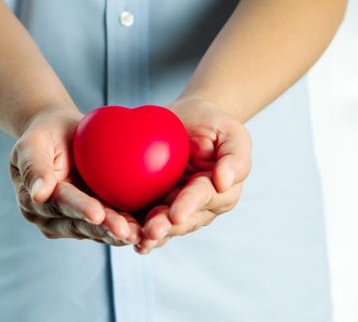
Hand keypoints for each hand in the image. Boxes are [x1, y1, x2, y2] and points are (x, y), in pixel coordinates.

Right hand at [9, 107, 141, 244]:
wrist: (64, 134)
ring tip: (141, 235)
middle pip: (82, 225)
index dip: (79, 209)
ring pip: (100, 230)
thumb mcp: (32, 143)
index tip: (97, 214)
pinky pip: (114, 224)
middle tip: (127, 232)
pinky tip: (148, 229)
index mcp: (35, 202)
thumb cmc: (46, 134)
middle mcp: (54, 218)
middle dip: (105, 229)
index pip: (61, 204)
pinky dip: (131, 225)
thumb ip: (34, 167)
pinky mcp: (98, 218)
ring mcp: (77, 220)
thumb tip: (38, 195)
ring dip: (120, 233)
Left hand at [135, 96, 251, 253]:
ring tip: (133, 237)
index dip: (190, 205)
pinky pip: (145, 219)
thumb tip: (224, 182)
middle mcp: (200, 207)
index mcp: (221, 192)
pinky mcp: (156, 205)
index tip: (176, 214)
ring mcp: (176, 208)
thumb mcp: (232, 133)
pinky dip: (135, 228)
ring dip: (149, 234)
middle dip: (166, 227)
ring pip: (164, 226)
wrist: (189, 120)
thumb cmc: (214, 124)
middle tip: (150, 231)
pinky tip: (121, 235)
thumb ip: (235, 157)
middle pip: (183, 221)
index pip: (204, 198)